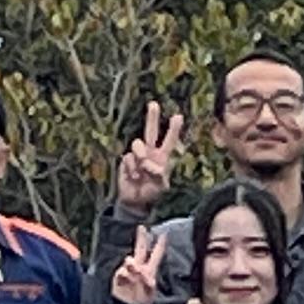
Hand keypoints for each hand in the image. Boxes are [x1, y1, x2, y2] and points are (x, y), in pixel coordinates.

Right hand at [109, 224, 169, 303]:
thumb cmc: (142, 301)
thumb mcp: (149, 291)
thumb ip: (147, 280)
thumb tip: (141, 273)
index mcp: (150, 270)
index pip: (156, 254)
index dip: (160, 244)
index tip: (164, 234)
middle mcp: (139, 268)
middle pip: (140, 249)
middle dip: (141, 238)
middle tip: (142, 227)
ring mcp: (128, 272)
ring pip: (129, 260)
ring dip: (131, 264)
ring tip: (133, 269)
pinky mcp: (119, 278)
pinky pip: (121, 272)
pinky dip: (124, 275)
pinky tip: (126, 280)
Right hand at [111, 98, 181, 215]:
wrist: (135, 200)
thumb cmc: (151, 192)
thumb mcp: (160, 186)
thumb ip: (158, 175)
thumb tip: (149, 163)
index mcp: (162, 157)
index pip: (169, 141)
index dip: (173, 129)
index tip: (178, 116)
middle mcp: (150, 152)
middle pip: (150, 131)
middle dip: (152, 117)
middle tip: (154, 104)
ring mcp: (137, 155)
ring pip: (137, 144)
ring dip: (140, 155)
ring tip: (141, 172)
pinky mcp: (126, 160)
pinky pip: (129, 159)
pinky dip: (131, 169)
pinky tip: (133, 177)